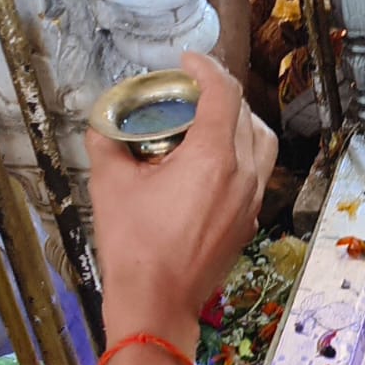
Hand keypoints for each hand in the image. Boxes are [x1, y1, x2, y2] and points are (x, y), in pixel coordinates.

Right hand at [86, 51, 277, 345]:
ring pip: (261, 142)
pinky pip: (256, 171)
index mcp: (214, 158)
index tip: (187, 61)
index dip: (206, 67)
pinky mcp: (249, 219)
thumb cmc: (135, 248)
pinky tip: (210, 161)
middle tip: (189, 90)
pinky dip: (241, 153)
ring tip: (205, 121)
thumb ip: (107, 143)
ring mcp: (251, 199)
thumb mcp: (109, 185)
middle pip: (245, 113)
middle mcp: (243, 174)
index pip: (223, 92)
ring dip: (238, 122)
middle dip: (220, 93)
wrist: (157, 303)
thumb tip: (103, 124)